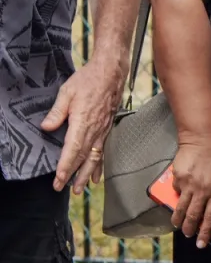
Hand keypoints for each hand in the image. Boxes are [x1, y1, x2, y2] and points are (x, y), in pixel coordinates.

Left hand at [41, 60, 122, 192]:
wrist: (111, 72)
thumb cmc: (88, 80)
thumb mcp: (67, 92)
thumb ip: (57, 112)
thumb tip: (46, 127)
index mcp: (84, 121)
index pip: (73, 149)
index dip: (65, 166)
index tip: (59, 179)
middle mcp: (95, 129)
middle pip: (85, 158)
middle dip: (75, 176)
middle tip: (67, 191)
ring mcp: (103, 129)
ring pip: (95, 157)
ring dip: (88, 174)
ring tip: (82, 189)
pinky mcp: (108, 128)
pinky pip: (103, 150)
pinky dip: (99, 164)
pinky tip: (96, 174)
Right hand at [170, 136, 210, 245]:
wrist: (205, 138)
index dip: (206, 233)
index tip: (202, 243)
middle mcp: (204, 191)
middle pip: (195, 216)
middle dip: (190, 229)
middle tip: (189, 235)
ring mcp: (190, 185)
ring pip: (182, 209)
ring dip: (179, 220)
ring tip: (178, 225)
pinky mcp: (179, 179)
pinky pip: (177, 192)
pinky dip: (177, 196)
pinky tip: (178, 199)